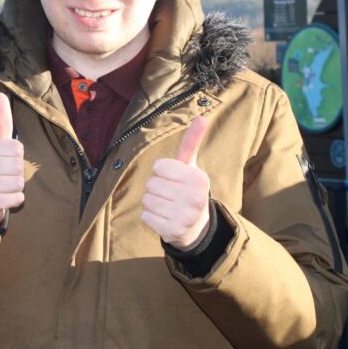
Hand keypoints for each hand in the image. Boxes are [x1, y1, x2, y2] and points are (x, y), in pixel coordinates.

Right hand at [0, 92, 23, 230]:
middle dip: (17, 173)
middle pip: (18, 166)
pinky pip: (16, 198)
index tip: (4, 161)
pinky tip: (4, 198)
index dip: (16, 157)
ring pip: (19, 183)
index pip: (17, 148)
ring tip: (3, 187)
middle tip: (4, 177)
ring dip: (16, 187)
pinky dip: (15, 200)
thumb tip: (0, 94)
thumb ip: (0, 121)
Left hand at [141, 117, 211, 250]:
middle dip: (155, 188)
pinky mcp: (173, 231)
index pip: (159, 166)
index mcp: (198, 179)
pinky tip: (163, 218)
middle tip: (170, 195)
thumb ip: (191, 142)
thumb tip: (202, 117)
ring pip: (146, 200)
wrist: (196, 226)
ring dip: (152, 203)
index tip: (173, 179)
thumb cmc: (188, 189)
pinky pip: (145, 216)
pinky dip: (150, 217)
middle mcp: (194, 198)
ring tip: (167, 206)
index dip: (161, 172)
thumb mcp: (190, 167)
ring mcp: (185, 216)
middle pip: (151, 183)